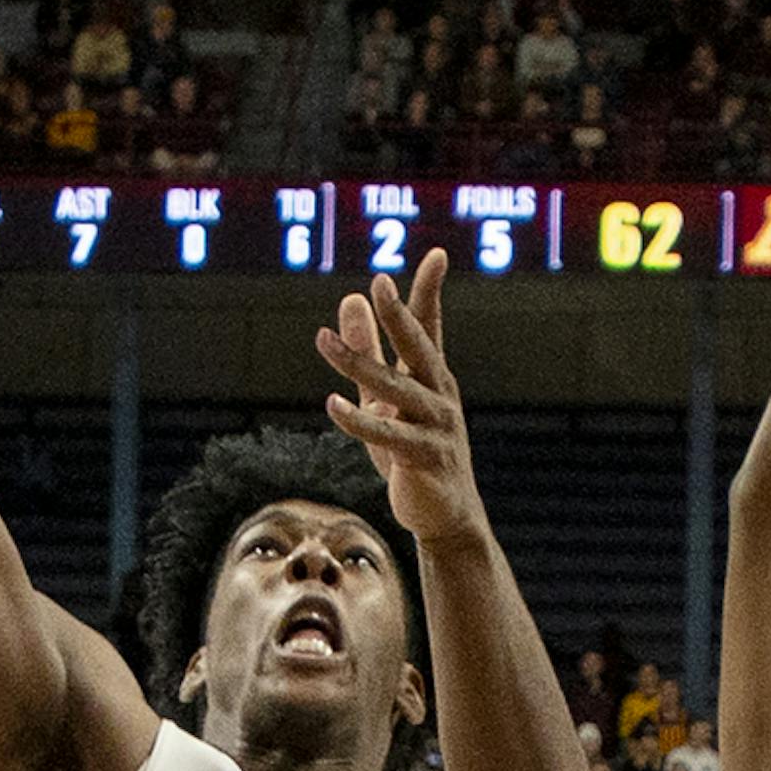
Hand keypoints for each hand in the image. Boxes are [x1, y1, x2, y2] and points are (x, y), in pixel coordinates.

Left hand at [315, 253, 487, 548]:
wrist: (445, 515)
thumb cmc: (414, 453)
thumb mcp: (384, 397)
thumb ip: (368, 349)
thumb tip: (350, 298)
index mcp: (433, 376)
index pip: (431, 326)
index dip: (430, 292)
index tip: (438, 255)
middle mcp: (440, 396)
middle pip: (419, 349)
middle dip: (399, 317)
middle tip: (380, 284)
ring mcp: (436, 428)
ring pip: (395, 391)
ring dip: (358, 366)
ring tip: (325, 342)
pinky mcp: (425, 460)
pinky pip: (389, 437)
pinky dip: (360, 423)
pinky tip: (333, 405)